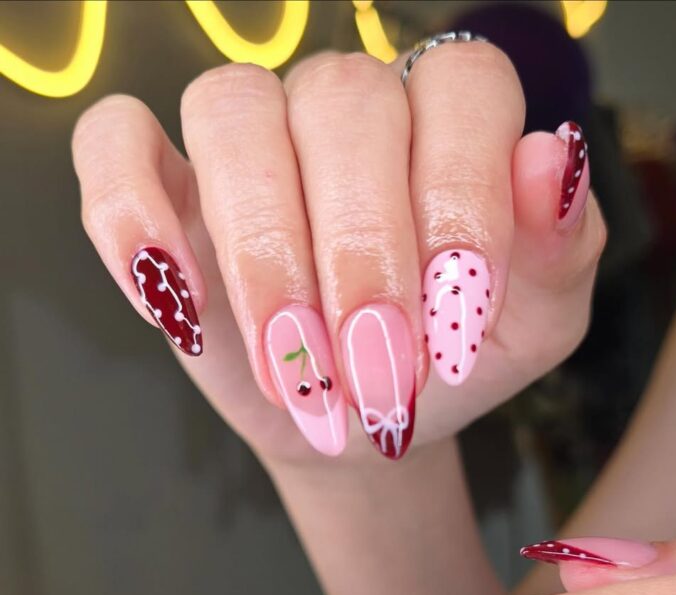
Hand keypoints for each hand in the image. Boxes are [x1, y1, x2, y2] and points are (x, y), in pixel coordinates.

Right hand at [72, 46, 603, 466]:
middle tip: (377, 375)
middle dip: (359, 254)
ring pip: (231, 113)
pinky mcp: (164, 185)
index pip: (461, 88)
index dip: (461, 198)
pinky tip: (174, 304)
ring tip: (296, 370)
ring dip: (261, 254)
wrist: (363, 422)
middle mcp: (346, 108)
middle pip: (340, 102)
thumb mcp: (534, 324)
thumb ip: (559, 248)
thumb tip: (549, 157)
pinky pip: (115, 144)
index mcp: (448, 119)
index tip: (459, 322)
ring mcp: (250, 139)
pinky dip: (130, 217)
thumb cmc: (447, 362)